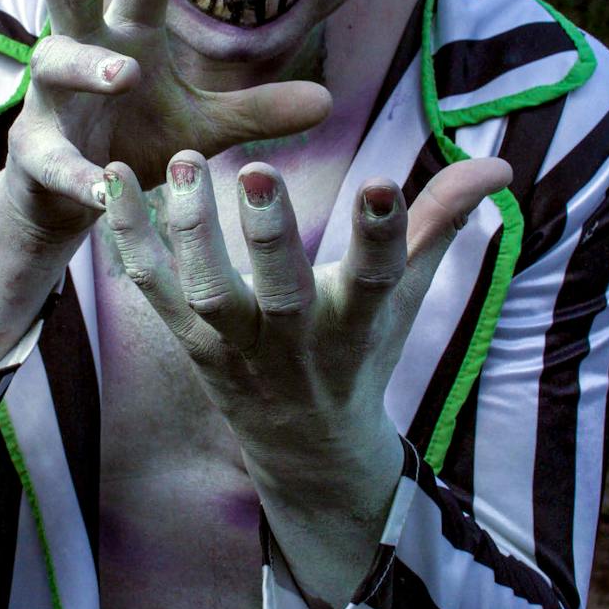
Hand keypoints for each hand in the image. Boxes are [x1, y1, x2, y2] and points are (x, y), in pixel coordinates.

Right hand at [5, 0, 331, 238]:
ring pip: (51, 62)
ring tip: (129, 74)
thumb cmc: (135, 139)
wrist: (74, 198)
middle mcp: (79, 51)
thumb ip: (255, 111)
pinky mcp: (36, 153)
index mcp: (124, 35)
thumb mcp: (202, 126)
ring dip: (86, 65)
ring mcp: (50, 100)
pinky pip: (51, 156)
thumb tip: (327, 101)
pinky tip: (104, 186)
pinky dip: (77, 172)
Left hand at [100, 149, 511, 572]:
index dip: (381, 234)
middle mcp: (293, 341)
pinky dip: (126, 237)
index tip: (382, 181)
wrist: (304, 448)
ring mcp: (233, 346)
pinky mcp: (186, 341)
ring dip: (189, 228)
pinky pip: (150, 289)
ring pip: (207, 293)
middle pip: (279, 292)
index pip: (374, 278)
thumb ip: (440, 222)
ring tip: (182, 160)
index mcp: (355, 325)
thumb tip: (499, 163)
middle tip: (255, 171)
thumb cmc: (361, 353)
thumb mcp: (404, 297)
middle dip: (268, 236)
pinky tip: (109, 178)